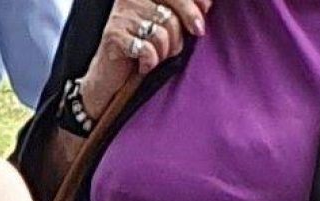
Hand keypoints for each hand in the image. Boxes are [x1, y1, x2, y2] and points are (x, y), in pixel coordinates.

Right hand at [79, 0, 209, 114]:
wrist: (112, 75)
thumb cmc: (144, 48)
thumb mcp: (168, 25)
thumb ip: (183, 11)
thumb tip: (207, 4)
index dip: (193, 6)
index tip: (202, 20)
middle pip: (170, 15)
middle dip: (178, 37)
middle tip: (177, 49)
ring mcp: (121, 15)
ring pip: (161, 34)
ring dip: (163, 52)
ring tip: (155, 56)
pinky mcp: (114, 35)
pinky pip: (146, 49)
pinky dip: (150, 62)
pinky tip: (143, 64)